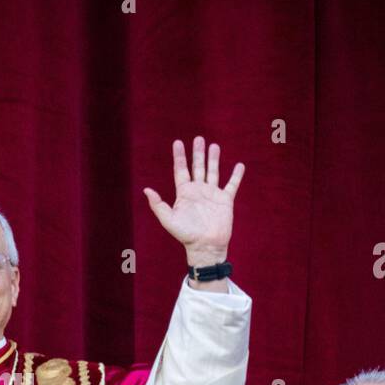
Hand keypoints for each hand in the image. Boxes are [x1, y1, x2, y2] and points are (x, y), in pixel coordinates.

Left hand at [143, 136, 244, 266]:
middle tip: (198, 138)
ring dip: (213, 159)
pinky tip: (239, 165)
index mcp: (184, 193)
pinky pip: (232, 185)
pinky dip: (236, 175)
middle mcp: (198, 191)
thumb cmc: (186, 235)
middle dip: (197, 153)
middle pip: (197, 167)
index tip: (178, 142)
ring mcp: (212, 194)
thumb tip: (146, 190)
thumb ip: (158, 205)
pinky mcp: (225, 200)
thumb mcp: (168, 220)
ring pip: (213, 172)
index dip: (179, 157)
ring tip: (214, 145)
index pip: (181, 170)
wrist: (205, 246)